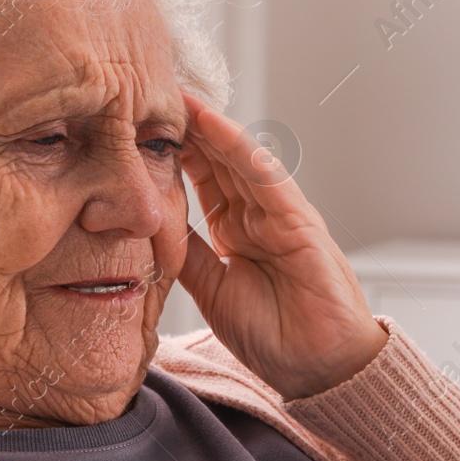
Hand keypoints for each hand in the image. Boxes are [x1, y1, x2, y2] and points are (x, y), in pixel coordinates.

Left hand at [176, 95, 386, 398]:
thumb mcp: (212, 292)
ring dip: (209, 126)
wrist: (320, 370)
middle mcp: (259, 217)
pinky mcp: (300, 223)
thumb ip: (190, 256)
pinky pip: (266, 179)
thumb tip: (153, 224)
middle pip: (218, 159)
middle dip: (188, 126)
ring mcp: (280, 216)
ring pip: (238, 160)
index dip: (174, 150)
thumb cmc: (276, 338)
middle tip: (152, 90)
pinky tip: (215, 125)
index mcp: (237, 233)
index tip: (139, 124)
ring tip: (177, 95)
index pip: (202, 179)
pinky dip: (241, 151)